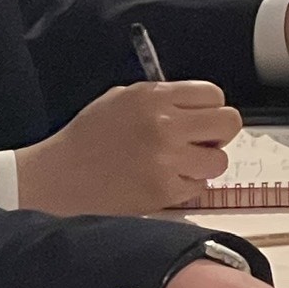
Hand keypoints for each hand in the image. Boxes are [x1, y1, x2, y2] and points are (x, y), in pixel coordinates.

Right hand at [14, 83, 239, 214]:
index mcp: (156, 97)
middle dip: (218, 132)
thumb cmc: (89, 135)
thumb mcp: (124, 98)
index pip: (214, 95)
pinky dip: (187, 186)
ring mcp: (167, 161)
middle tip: (200, 141)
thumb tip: (197, 106)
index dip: (210, 107)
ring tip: (181, 164)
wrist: (60, 176)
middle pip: (229, 123)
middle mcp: (166, 126)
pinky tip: (166, 181)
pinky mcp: (163, 192)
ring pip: (219, 160)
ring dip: (205, 163)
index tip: (200, 117)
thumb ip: (163, 97)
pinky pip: (199, 188)